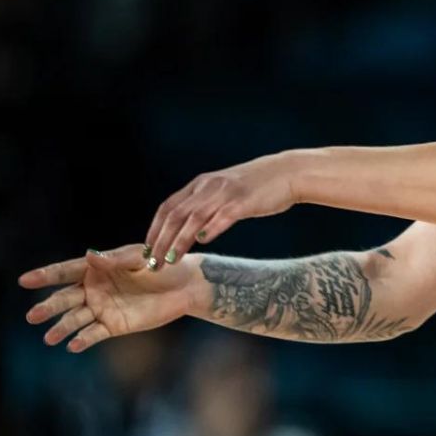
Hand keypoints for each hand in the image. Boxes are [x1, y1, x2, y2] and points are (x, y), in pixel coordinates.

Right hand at [18, 246, 202, 352]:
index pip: (65, 272)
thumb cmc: (162, 265)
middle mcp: (92, 290)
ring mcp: (101, 309)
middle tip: (32, 316)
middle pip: (65, 299)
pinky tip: (73, 345)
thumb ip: (115, 260)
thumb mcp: (140, 259)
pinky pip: (94, 334)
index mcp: (95, 269)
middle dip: (48, 307)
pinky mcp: (113, 326)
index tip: (24, 280)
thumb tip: (89, 255)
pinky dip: (83, 340)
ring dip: (62, 328)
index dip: (45, 276)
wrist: (185, 286)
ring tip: (49, 337)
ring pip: (75, 319)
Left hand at [145, 152, 298, 266]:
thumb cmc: (258, 186)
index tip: (147, 250)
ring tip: (170, 260)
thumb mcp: (224, 190)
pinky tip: (201, 242)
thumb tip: (190, 229)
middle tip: (153, 262)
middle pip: (175, 215)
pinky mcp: (243, 201)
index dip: (154, 229)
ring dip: (179, 241)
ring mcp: (225, 193)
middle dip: (161, 241)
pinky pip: (222, 216)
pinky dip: (209, 229)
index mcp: (201, 184)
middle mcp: (208, 186)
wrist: (288, 173)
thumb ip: (206, 204)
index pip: (167, 207)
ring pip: (193, 218)